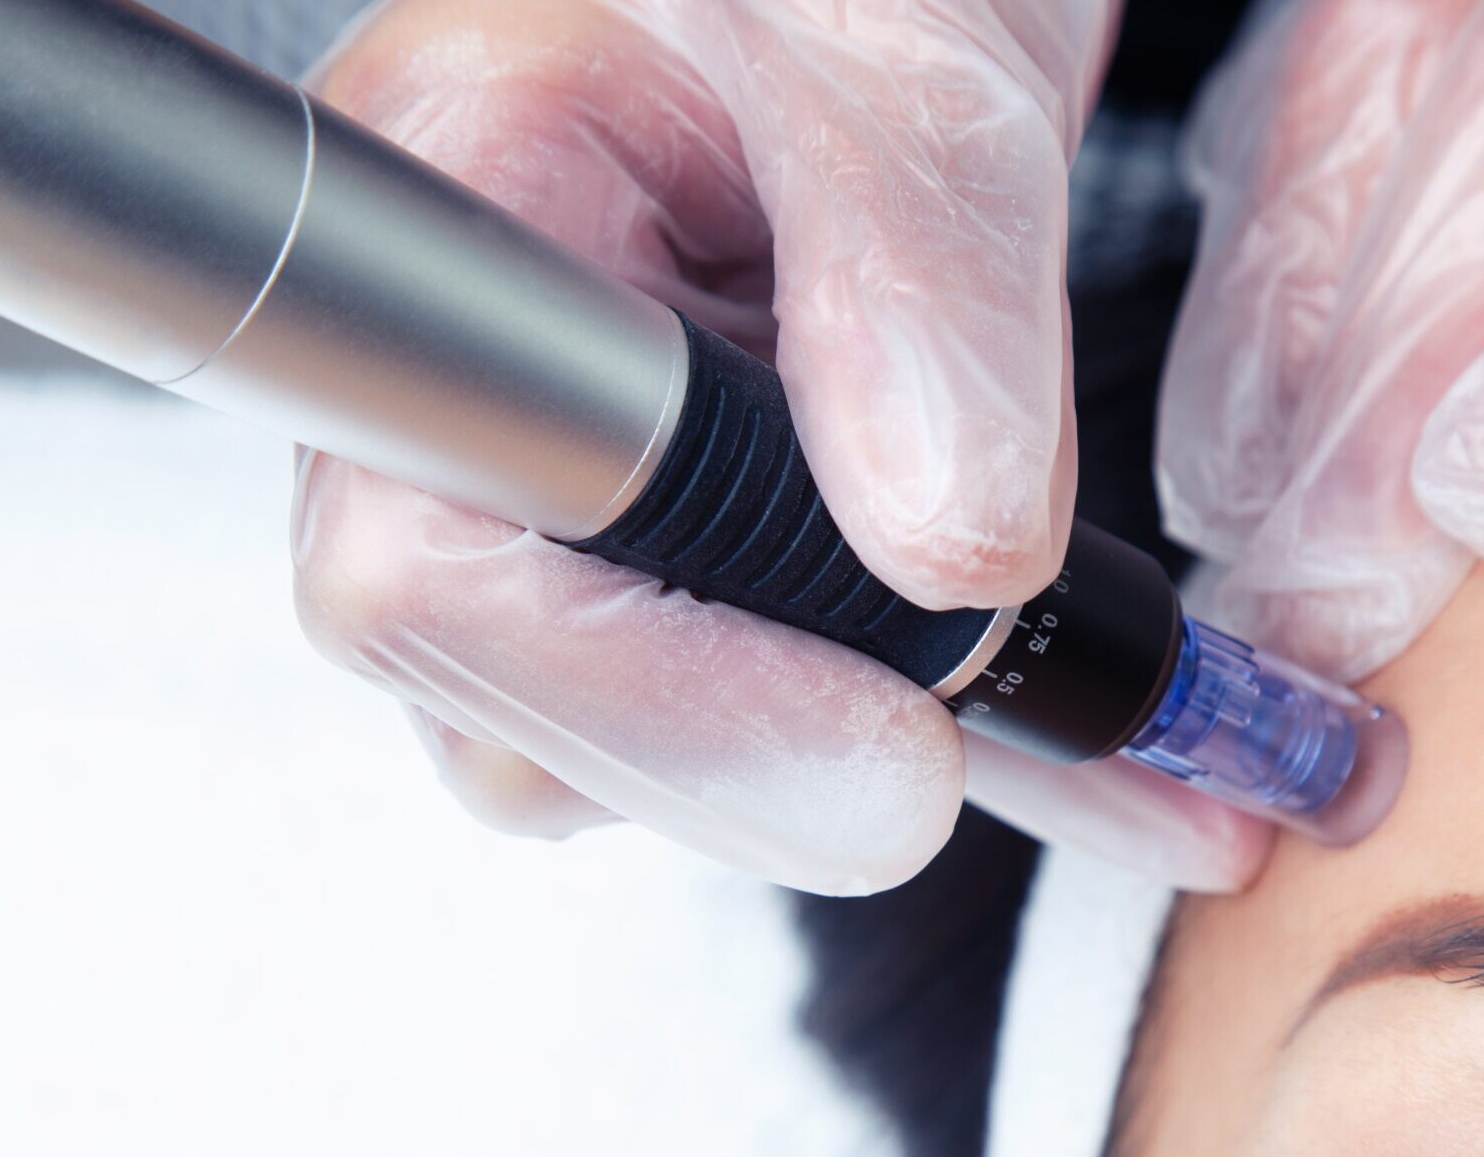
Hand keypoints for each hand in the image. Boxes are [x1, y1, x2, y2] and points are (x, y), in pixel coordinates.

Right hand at [291, 0, 1268, 896]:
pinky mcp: (663, 514)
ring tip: (1058, 693)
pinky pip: (731, 689)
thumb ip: (922, 271)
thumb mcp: (909, 37)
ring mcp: (555, 463)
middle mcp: (461, 370)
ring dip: (839, 748)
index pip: (425, 569)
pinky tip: (1046, 709)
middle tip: (990, 738)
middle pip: (509, 706)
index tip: (895, 755)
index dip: (652, 707)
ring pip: (620, 736)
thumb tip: (949, 552)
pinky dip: (899, 718)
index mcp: (453, 214)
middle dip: (762, 758)